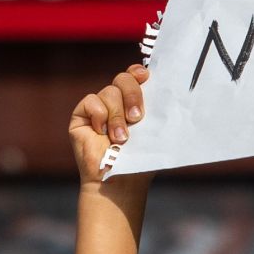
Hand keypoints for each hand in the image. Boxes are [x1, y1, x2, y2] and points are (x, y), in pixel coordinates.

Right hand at [69, 63, 153, 192]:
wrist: (120, 180)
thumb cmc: (141, 159)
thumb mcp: (155, 131)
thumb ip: (158, 110)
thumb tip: (171, 89)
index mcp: (135, 103)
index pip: (135, 77)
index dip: (138, 73)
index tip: (145, 76)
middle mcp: (117, 102)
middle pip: (123, 79)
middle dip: (132, 94)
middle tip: (137, 117)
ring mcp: (99, 108)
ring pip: (109, 92)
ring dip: (117, 116)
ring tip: (121, 138)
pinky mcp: (81, 116)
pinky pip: (91, 101)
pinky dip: (99, 116)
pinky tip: (102, 133)